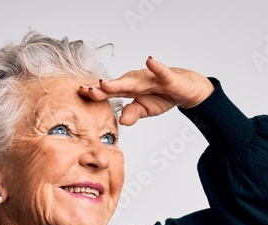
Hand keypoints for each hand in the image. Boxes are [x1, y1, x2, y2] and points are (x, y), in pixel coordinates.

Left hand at [79, 56, 213, 125]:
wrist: (185, 89)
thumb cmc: (163, 96)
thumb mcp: (146, 109)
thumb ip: (132, 114)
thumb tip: (121, 122)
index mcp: (130, 89)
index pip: (110, 92)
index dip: (96, 93)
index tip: (81, 94)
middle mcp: (137, 81)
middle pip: (118, 85)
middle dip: (102, 89)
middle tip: (88, 91)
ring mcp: (152, 78)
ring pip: (135, 80)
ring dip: (120, 82)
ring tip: (106, 84)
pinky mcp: (168, 78)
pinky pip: (162, 72)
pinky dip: (156, 67)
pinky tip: (150, 61)